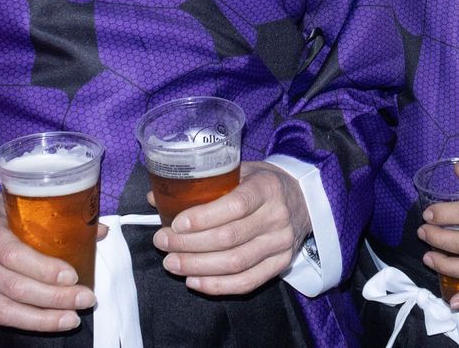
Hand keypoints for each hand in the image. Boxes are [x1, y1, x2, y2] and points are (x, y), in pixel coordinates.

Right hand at [0, 193, 95, 332]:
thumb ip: (52, 217)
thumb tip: (98, 230)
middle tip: (85, 298)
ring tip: (73, 318)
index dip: (43, 268)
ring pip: (5, 310)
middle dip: (54, 297)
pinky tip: (52, 321)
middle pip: (13, 286)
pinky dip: (28, 322)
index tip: (72, 275)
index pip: (13, 253)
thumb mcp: (13, 204)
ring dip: (43, 319)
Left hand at [151, 161, 311, 295]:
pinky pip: (247, 282)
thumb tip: (155, 197)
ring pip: (235, 263)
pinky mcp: (281, 264)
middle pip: (230, 238)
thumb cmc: (262, 184)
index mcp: (267, 187)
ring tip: (172, 263)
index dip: (203, 218)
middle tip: (163, 242)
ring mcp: (281, 244)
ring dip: (198, 267)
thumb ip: (203, 184)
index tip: (176, 223)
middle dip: (190, 244)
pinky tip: (194, 281)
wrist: (303, 200)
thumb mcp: (240, 171)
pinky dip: (217, 286)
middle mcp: (277, 217)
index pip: (235, 205)